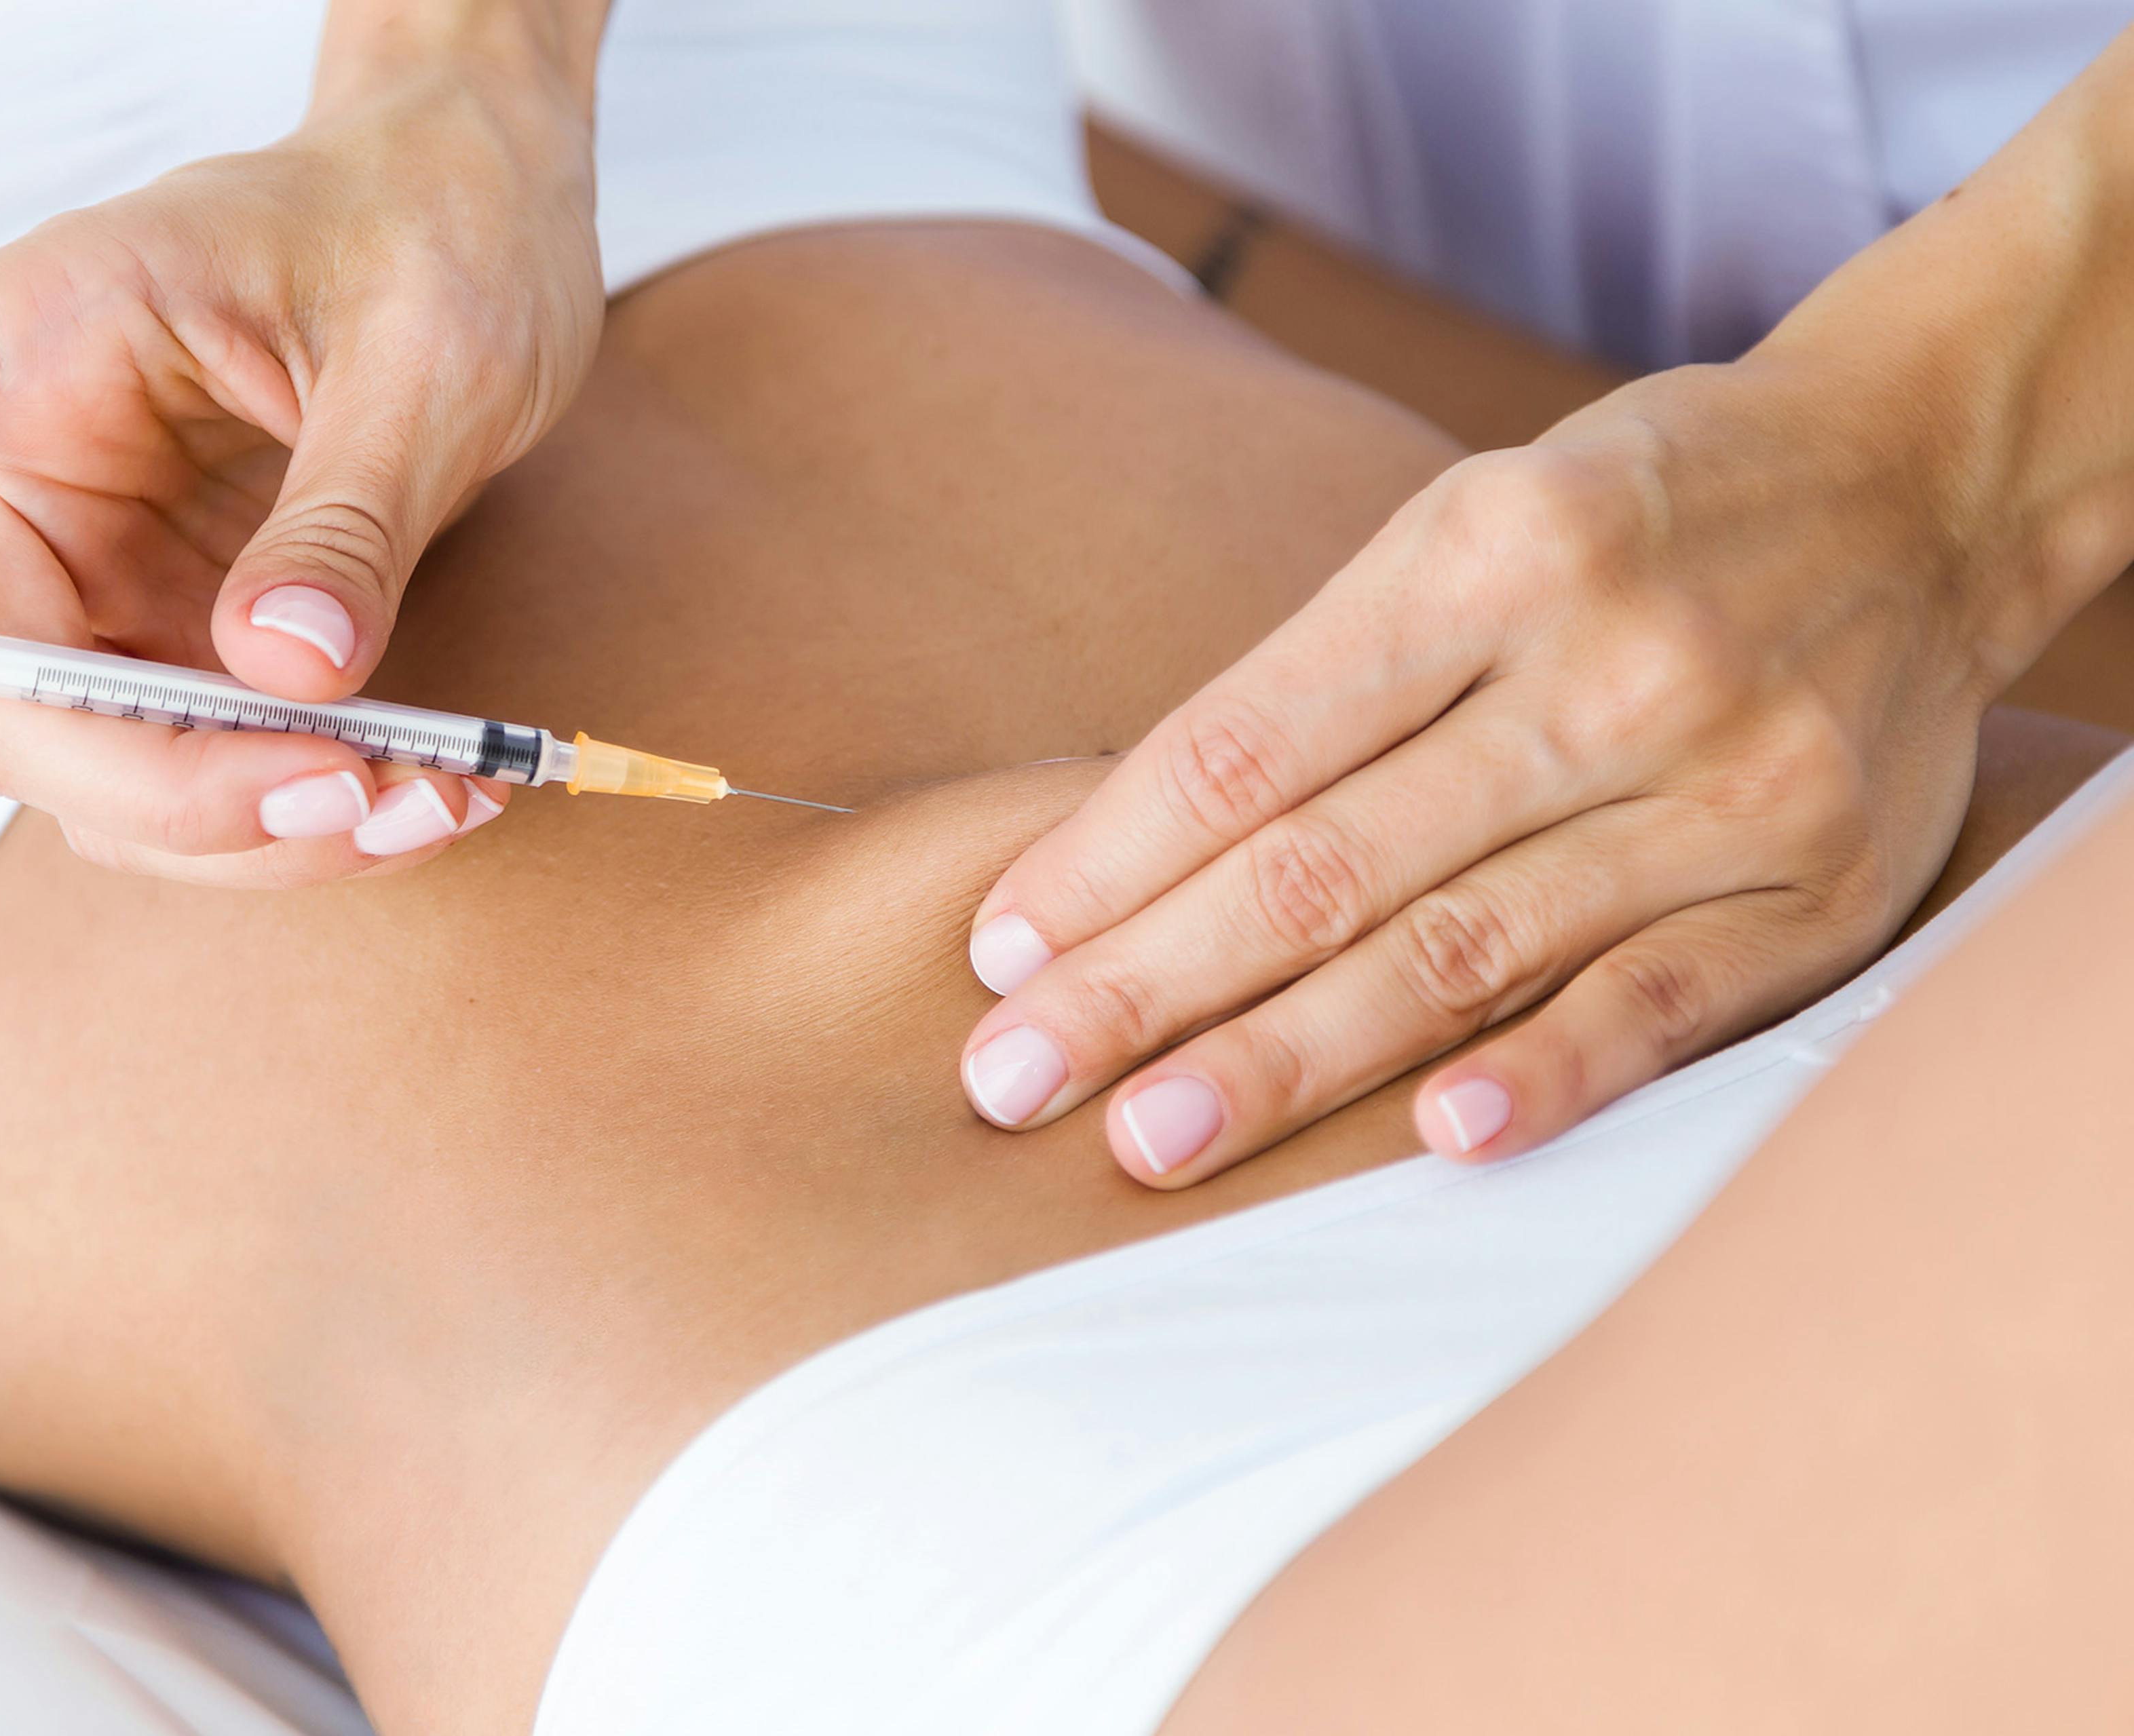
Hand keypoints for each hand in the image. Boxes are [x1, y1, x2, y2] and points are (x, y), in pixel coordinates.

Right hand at [0, 54, 601, 884]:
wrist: (481, 230)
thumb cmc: (428, 232)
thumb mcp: (422, 351)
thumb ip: (349, 514)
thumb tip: (287, 672)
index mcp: (38, 346)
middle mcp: (46, 486)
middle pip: (3, 701)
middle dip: (166, 788)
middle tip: (355, 787)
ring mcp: (115, 588)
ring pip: (111, 783)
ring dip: (264, 832)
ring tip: (441, 798)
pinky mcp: (197, 651)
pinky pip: (213, 780)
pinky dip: (316, 815)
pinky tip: (437, 795)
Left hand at [957, 358, 2007, 1182]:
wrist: (1916, 485)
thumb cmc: (1635, 516)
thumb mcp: (1471, 522)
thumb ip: (1326, 677)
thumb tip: (1129, 856)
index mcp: (1487, 549)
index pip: (1251, 741)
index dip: (1109, 858)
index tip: (1000, 950)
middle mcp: (1605, 666)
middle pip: (1328, 863)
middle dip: (1149, 985)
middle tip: (1013, 1080)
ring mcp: (1722, 784)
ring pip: (1462, 950)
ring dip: (1290, 1061)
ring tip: (1150, 1138)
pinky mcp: (1817, 890)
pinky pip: (1659, 1002)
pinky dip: (1546, 1077)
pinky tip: (1434, 1143)